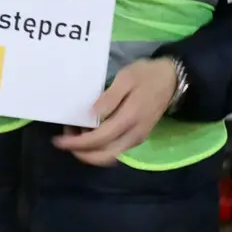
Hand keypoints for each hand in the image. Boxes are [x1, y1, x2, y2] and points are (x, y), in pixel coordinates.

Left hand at [52, 58, 178, 166]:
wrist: (172, 79)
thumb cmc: (146, 75)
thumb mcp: (126, 78)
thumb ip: (109, 98)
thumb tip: (91, 115)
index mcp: (129, 119)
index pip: (99, 139)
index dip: (77, 143)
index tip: (59, 140)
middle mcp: (134, 135)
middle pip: (103, 155)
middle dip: (81, 152)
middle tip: (64, 138)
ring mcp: (137, 138)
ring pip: (109, 155)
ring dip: (89, 150)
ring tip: (74, 132)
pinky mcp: (137, 137)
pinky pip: (115, 149)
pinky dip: (99, 146)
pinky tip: (89, 131)